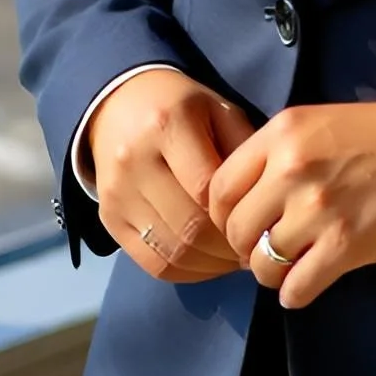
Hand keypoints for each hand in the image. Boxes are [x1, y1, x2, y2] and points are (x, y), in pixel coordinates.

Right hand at [85, 68, 257, 282]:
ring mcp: (116, 194)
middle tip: (254, 250)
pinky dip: (186, 272)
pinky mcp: (108, 218)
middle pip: (189, 226)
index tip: (263, 223)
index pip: (206, 187)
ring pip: (171, 252)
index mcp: (167, 124)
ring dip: (211, 266)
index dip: (238, 214)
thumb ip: (244, 148)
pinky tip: (208, 263)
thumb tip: (267, 202)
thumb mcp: (219, 109)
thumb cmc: (182, 107)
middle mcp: (135, 160)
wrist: (119, 104)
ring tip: (234, 259)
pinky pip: (151, 263)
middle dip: (228, 248)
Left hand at [206, 98, 375, 308]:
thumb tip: (248, 199)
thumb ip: (282, 153)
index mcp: (283, 132)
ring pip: (261, 264)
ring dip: (273, 272)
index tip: (245, 223)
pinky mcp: (345, 245)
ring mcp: (317, 209)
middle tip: (269, 249)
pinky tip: (311, 281)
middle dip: (247, 247)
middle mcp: (292, 168)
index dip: (226, 214)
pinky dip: (297, 293)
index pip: (219, 187)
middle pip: (236, 229)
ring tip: (295, 265)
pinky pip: (295, 288)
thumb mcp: (324, 123)